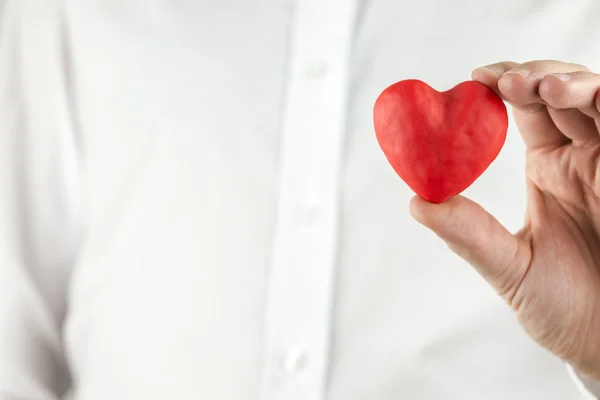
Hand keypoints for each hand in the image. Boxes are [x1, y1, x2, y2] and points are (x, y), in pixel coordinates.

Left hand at [409, 60, 599, 379]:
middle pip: (562, 94)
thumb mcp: (510, 268)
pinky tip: (584, 99)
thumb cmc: (567, 310)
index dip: (505, 87)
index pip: (528, 111)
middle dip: (535, 78)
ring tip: (540, 89)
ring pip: (599, 101)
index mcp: (549, 170)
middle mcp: (582, 159)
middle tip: (505, 81)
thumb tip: (418, 203)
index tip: (475, 79)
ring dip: (571, 84)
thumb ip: (470, 234)